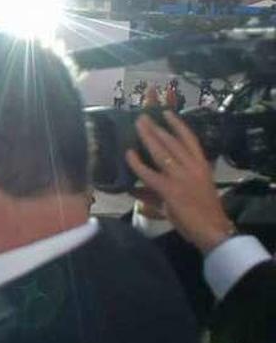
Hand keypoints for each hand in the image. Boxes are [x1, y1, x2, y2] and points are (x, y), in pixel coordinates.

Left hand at [126, 112, 234, 252]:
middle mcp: (192, 166)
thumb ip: (170, 184)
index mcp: (202, 165)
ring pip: (161, 151)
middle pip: (172, 141)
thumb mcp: (191, 191)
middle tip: (143, 117)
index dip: (178, 125)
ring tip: (138, 125)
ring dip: (148, 137)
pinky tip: (129, 154)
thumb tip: (141, 185)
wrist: (212, 228)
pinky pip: (149, 173)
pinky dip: (137, 163)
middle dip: (157, 127)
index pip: (190, 139)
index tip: (167, 113)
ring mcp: (181, 177)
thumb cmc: (203, 212)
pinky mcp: (170, 189)